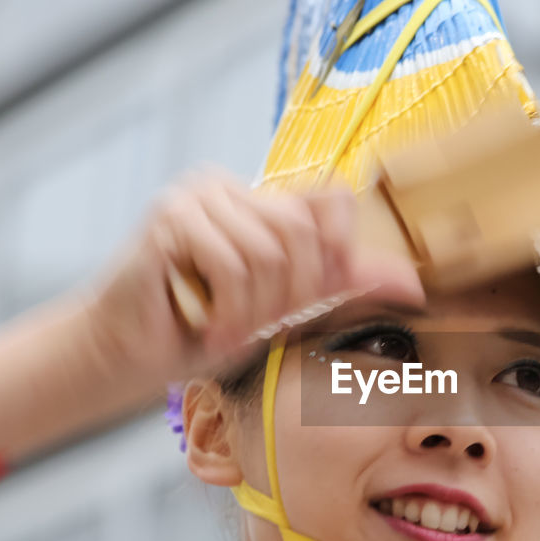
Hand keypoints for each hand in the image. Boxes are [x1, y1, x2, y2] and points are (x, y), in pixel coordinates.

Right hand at [83, 171, 424, 386]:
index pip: (331, 201)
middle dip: (293, 295)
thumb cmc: (202, 330)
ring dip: (255, 311)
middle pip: (304, 232)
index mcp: (259, 199)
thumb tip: (411, 281)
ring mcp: (195, 195)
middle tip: (260, 328)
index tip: (319, 297)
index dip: (340, 250)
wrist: (128, 354)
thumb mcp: (287, 307)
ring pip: (270, 253)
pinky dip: (229, 309)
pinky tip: (209, 328)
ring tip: (228, 331)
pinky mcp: (170, 218)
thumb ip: (341, 284)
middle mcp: (228, 185)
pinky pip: (233, 263)